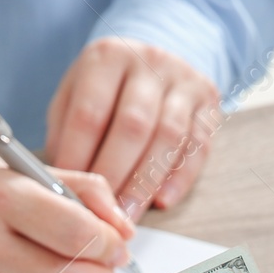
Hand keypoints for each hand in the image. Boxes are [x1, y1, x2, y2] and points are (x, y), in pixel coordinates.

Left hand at [45, 38, 219, 216]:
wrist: (151, 62)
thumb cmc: (105, 89)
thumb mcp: (75, 94)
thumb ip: (65, 130)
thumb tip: (65, 180)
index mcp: (107, 57)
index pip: (91, 112)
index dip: (79, 156)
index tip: (72, 191)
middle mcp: (148, 62)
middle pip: (133, 124)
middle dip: (115, 173)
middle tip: (102, 212)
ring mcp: (183, 82)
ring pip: (168, 136)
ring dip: (146, 182)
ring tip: (127, 215)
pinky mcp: (208, 104)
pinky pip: (199, 144)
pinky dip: (180, 177)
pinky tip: (162, 200)